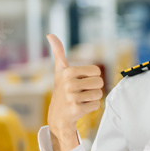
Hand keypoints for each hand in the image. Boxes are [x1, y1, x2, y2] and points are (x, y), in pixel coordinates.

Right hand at [46, 34, 103, 150]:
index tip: (80, 81)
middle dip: (93, 88)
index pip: (97, 71)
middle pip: (99, 82)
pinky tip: (80, 108)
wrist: (57, 116)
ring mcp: (71, 97)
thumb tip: (50, 34)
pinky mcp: (76, 110)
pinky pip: (96, 105)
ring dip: (92, 98)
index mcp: (67, 72)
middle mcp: (68, 84)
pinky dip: (91, 107)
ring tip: (80, 100)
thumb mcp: (60, 70)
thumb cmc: (62, 90)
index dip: (92, 77)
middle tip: (81, 92)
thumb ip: (58, 52)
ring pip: (98, 94)